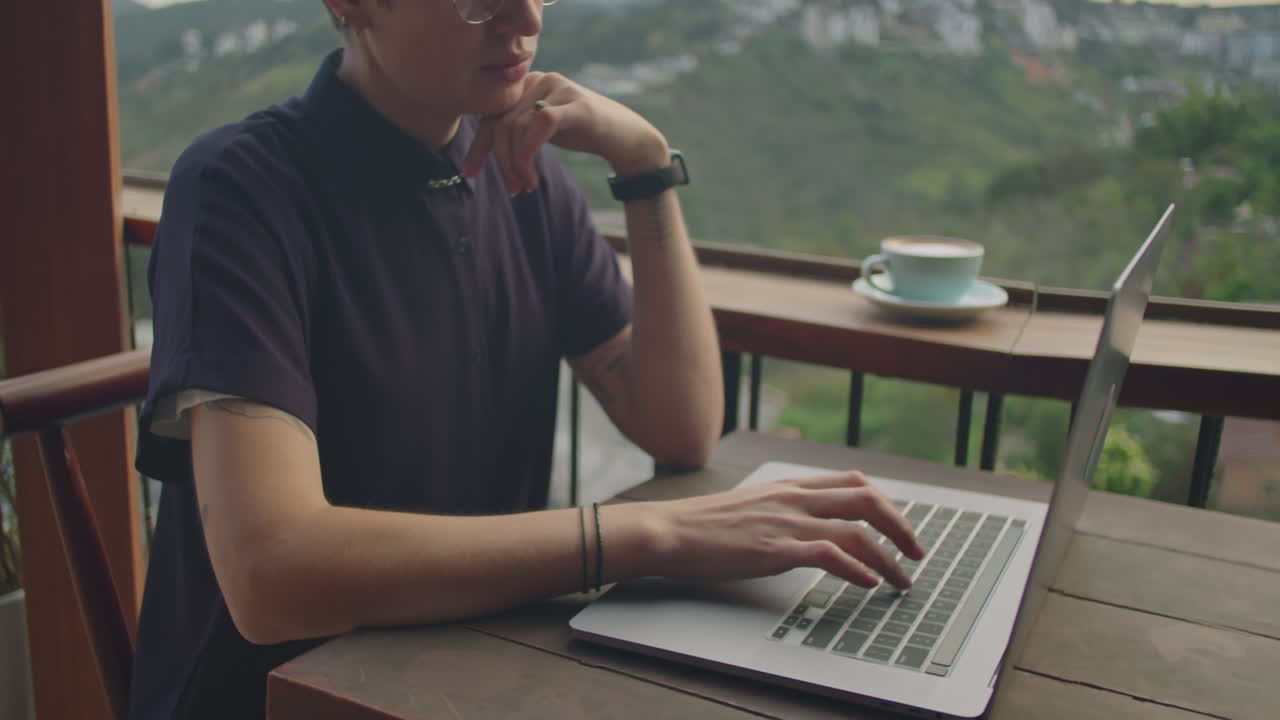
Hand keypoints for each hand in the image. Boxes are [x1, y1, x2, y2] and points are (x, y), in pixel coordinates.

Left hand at [461, 72, 669, 192]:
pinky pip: (538, 127)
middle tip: (511, 189)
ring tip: (525, 186)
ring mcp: (558, 89)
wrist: (628, 138)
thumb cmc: (584, 134)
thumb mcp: (543, 130)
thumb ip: (517, 129)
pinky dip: (528, 155)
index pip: (491, 114)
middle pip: (501, 123)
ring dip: (516, 164)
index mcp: (527, 84)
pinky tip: (531, 178)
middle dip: (500, 161)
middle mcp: (540, 79)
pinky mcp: (574, 105)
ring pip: (516, 128)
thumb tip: (483, 148)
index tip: (469, 172)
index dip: (478, 145)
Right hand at [644, 471, 924, 589]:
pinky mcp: (776, 547)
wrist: (669, 530)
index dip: (885, 502)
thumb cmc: (703, 524)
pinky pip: (829, 554)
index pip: (852, 481)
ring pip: (857, 530)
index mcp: (789, 485)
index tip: (898, 524)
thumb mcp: (750, 504)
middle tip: (917, 551)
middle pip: (867, 499)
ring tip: (902, 580)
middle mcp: (795, 497)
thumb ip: (781, 507)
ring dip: (888, 558)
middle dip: (900, 526)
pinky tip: (869, 583)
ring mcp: (787, 521)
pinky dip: (856, 569)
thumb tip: (804, 523)